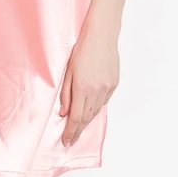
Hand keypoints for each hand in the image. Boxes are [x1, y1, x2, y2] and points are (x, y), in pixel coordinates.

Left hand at [59, 27, 119, 146]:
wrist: (101, 35)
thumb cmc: (81, 49)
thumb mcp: (68, 70)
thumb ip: (65, 93)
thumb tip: (63, 112)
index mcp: (82, 87)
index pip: (76, 117)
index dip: (71, 131)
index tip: (66, 141)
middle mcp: (96, 90)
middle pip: (87, 117)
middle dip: (78, 130)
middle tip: (71, 140)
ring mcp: (107, 88)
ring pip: (96, 111)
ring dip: (87, 121)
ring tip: (79, 128)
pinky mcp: (114, 84)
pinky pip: (104, 101)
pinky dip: (96, 108)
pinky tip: (91, 110)